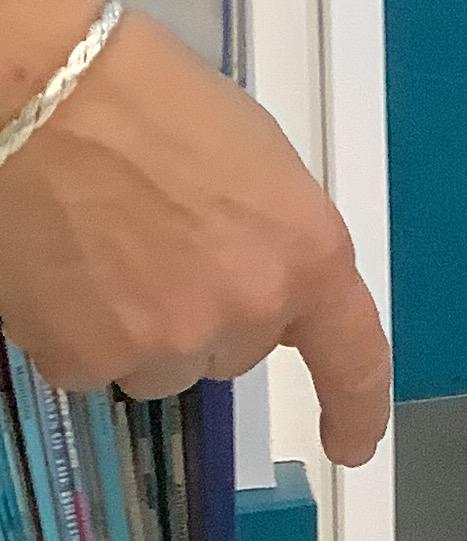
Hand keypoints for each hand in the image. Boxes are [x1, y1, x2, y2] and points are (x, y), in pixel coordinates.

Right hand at [0, 0, 391, 465]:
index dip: (356, 408)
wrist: (37, 94)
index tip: (351, 446)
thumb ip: (274, 237)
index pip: (353, 355)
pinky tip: (60, 264)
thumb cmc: (146, 98)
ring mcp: (165, 345)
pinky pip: (92, 363)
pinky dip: (77, 329)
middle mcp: (247, 314)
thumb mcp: (252, 160)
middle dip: (206, 310)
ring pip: (161, 362)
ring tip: (99, 244)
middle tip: (157, 239)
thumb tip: (263, 282)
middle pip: (236, 349)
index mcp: (306, 255)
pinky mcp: (86, 360)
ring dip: (139, 325)